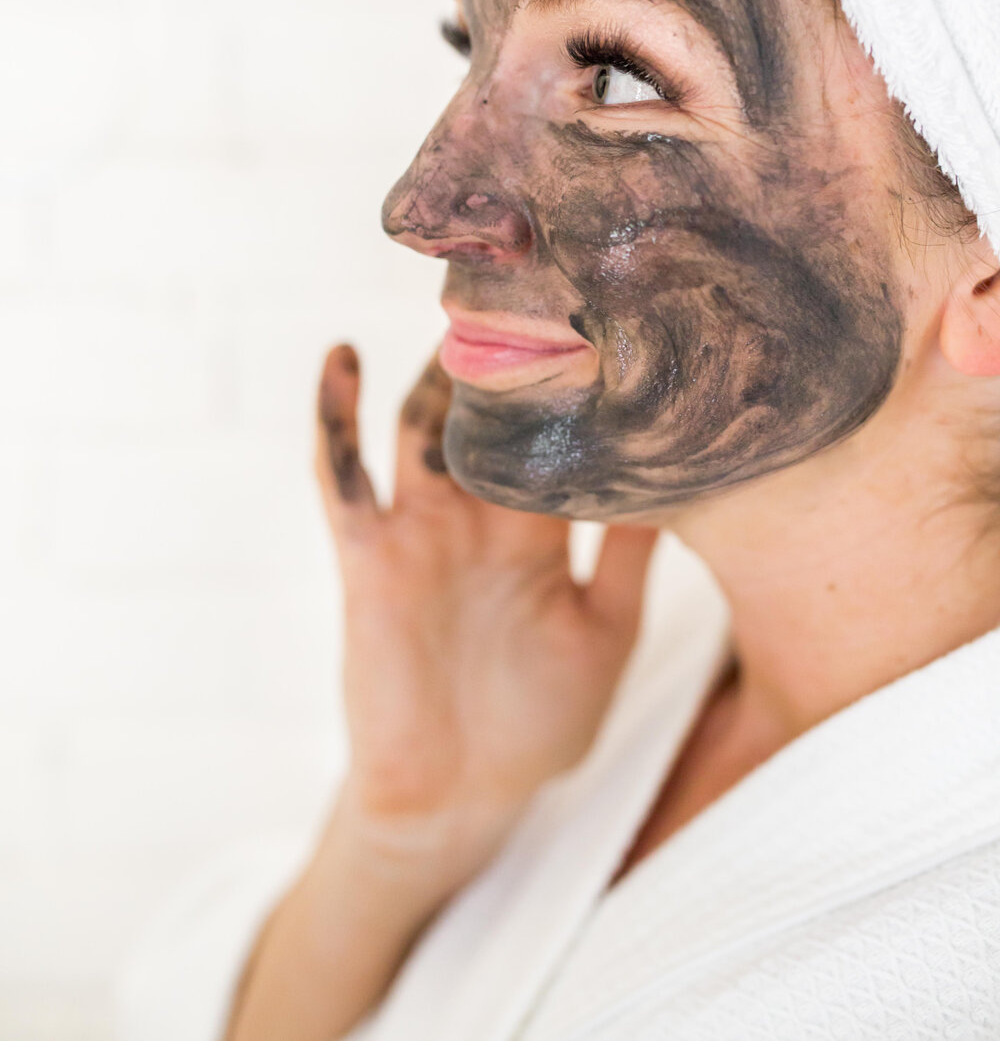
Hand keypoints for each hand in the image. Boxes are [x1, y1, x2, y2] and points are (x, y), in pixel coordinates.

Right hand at [315, 344, 658, 879]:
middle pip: (488, 411)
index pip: (558, 433)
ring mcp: (422, 528)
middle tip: (536, 268)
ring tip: (460, 299)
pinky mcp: (370, 556)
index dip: (582, 380)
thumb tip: (683, 479)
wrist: (462, 798)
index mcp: (539, 528)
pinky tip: (340, 359)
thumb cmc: (538, 722)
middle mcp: (480, 514)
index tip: (617, 311)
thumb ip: (629, 558)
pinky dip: (335, 417)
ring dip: (436, 370)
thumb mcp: (605, 632)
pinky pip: (343, 477)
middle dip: (506, 351)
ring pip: (422, 424)